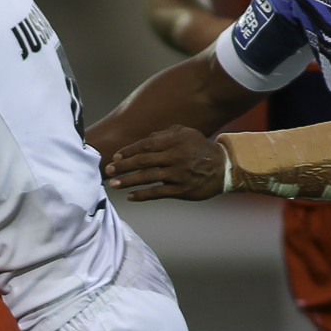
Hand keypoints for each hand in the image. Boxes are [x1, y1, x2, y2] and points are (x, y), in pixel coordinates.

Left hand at [104, 126, 225, 201]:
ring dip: (128, 181)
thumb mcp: (186, 133)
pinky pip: (158, 193)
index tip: (115, 157)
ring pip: (148, 177)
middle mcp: (175, 156)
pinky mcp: (181, 189)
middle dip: (123, 166)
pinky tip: (130, 197)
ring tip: (113, 184)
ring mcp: (178, 174)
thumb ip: (165, 134)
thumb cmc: (200, 149)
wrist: (222, 167)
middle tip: (108, 170)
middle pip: (143, 161)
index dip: (128, 151)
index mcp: (174, 141)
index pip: (146, 145)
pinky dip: (143, 195)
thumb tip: (145, 138)